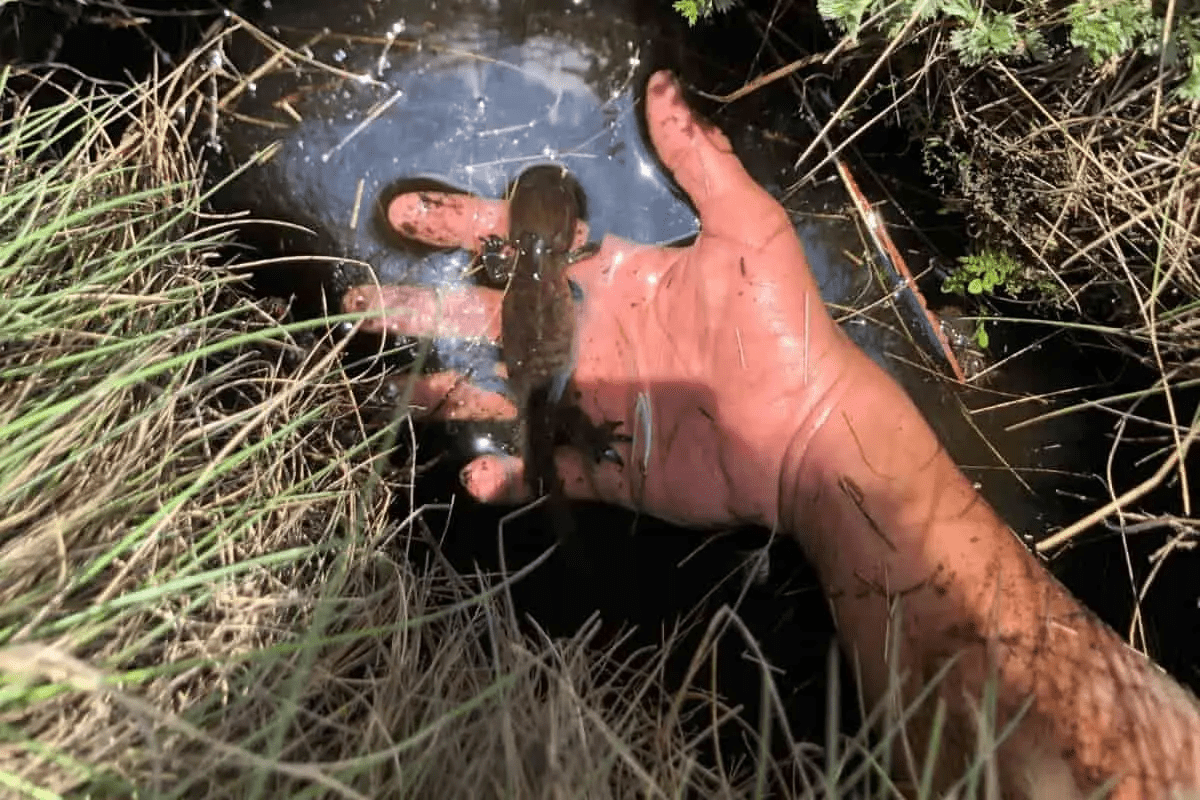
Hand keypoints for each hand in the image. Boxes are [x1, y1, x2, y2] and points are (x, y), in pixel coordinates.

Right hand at [342, 70, 857, 529]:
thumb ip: (702, 164)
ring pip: (500, 394)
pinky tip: (478, 471)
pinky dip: (506, 472)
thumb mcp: (747, 232)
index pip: (525, 249)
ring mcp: (590, 403)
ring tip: (407, 390)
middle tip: (365, 306)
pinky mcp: (602, 462)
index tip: (408, 214)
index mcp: (612, 282)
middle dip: (425, 313)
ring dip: (450, 394)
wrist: (807, 431)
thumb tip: (662, 86)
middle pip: (490, 322)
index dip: (466, 228)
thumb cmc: (779, 329)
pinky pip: (540, 467)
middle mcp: (588, 338)